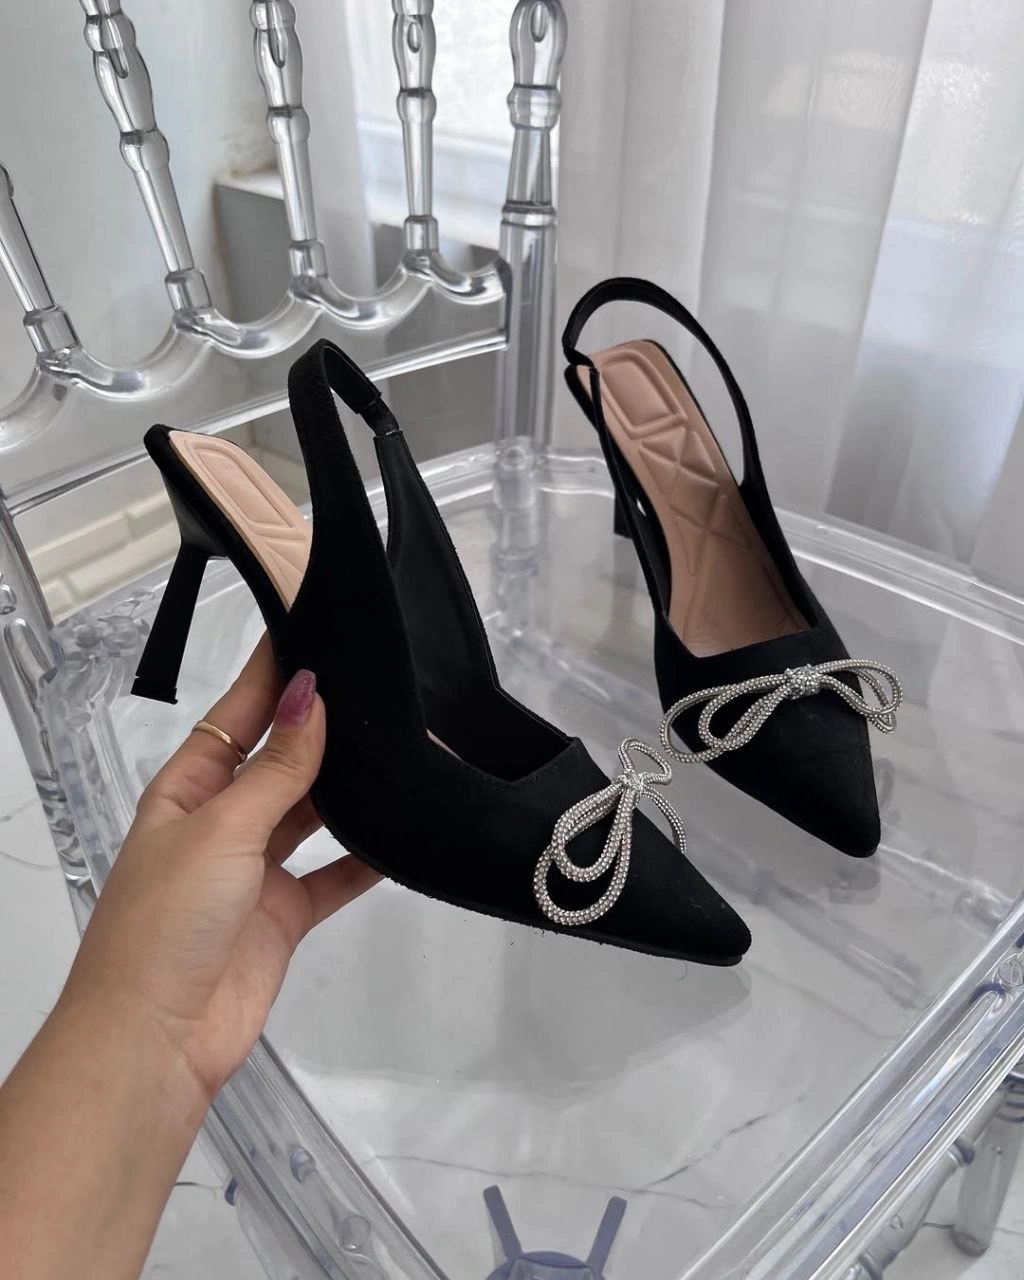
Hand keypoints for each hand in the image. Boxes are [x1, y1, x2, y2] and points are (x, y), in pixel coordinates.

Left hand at [63, 636, 379, 1105]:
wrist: (157, 1041)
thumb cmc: (168, 922)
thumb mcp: (220, 830)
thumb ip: (276, 768)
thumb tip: (310, 693)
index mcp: (189, 789)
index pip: (239, 714)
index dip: (277, 674)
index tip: (323, 629)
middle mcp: (223, 820)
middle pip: (282, 760)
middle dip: (327, 728)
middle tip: (390, 688)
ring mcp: (255, 869)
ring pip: (313, 812)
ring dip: (352, 788)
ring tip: (409, 747)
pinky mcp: (286, 913)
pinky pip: (335, 873)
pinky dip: (368, 856)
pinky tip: (407, 830)